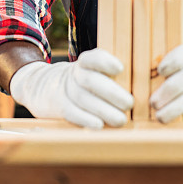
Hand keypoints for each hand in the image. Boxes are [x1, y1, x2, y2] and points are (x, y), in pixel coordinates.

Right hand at [9, 48, 133, 128]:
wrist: (42, 86)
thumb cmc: (80, 82)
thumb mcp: (89, 71)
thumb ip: (110, 76)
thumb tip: (140, 87)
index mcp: (85, 63)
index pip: (93, 58)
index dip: (105, 62)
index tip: (120, 68)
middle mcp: (73, 74)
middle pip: (90, 80)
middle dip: (111, 92)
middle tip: (129, 103)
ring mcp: (63, 89)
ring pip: (82, 98)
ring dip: (103, 110)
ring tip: (120, 120)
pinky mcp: (57, 106)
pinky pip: (71, 112)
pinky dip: (85, 119)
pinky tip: (99, 126)